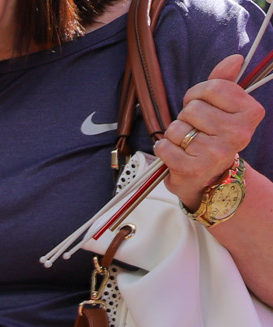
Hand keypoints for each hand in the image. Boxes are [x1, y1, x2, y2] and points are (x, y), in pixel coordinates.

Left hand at [158, 54, 263, 209]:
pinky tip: (177, 156)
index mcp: (250, 113)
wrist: (209, 178)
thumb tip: (235, 59)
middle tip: (195, 130)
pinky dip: (164, 149)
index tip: (201, 106)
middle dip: (186, 117)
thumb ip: (224, 82)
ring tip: (187, 144)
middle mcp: (238, 133)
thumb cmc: (212, 137)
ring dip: (175, 134)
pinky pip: (164, 146)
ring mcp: (216, 153)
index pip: (213, 87)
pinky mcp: (193, 169)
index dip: (198, 94)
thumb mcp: (222, 107)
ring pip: (177, 127)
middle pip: (192, 108)